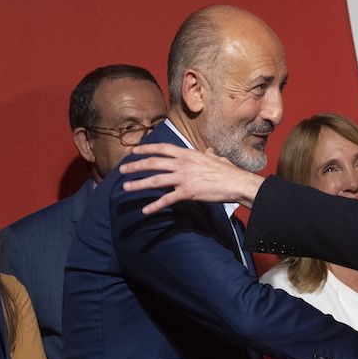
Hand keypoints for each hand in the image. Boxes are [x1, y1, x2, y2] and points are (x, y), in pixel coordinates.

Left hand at [120, 143, 263, 214]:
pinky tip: (145, 210)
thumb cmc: (227, 171)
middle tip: (122, 170)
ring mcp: (183, 178)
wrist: (235, 182)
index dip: (146, 148)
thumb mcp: (216, 158)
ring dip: (138, 184)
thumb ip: (209, 155)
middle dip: (135, 166)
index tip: (134, 151)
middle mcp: (182, 163)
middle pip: (153, 163)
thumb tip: (210, 152)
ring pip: (155, 180)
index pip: (161, 148)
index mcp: (187, 153)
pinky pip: (167, 200)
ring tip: (126, 187)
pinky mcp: (187, 192)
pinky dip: (154, 206)